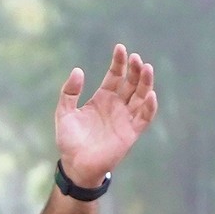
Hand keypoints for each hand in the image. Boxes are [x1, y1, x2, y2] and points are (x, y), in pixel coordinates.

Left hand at [54, 44, 158, 189]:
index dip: (119, 62)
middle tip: (135, 58)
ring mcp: (125, 118)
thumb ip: (69, 92)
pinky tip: (150, 95)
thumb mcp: (64, 112)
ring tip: (146, 68)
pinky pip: (144, 117)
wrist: (76, 165)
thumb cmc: (69, 140)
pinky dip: (149, 107)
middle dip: (134, 69)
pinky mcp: (131, 133)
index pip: (115, 75)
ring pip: (141, 96)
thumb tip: (78, 70)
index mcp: (103, 98)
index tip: (120, 48)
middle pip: (131, 83)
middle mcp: (117, 105)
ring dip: (145, 83)